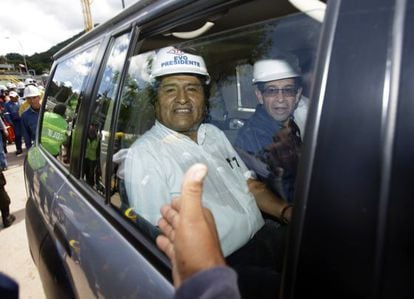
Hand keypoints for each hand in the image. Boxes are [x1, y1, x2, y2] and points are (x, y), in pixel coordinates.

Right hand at [156, 163, 225, 287]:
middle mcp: (194, 229)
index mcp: (199, 217)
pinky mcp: (180, 258)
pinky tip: (159, 240)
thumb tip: (200, 166)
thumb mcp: (192, 215)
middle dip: (171, 212)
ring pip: (175, 232)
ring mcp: (187, 245)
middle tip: (162, 209)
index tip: (170, 198)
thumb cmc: (196, 246)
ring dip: (167, 226)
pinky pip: (170, 247)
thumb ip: (192, 191)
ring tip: (159, 222)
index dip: (177, 201)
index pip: (186, 204)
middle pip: (180, 217)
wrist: (198, 279)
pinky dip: (164, 242)